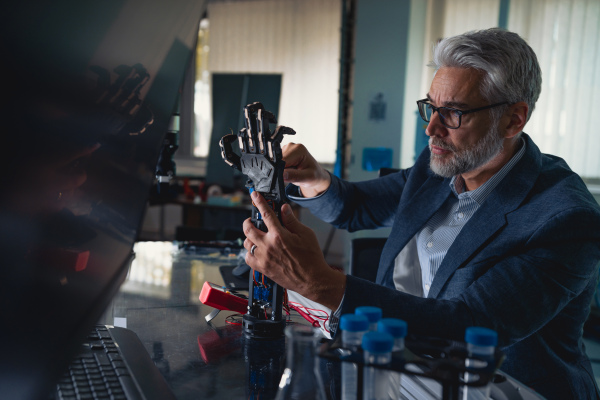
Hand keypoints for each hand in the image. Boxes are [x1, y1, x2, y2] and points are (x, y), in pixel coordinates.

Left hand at [243, 191, 345, 309]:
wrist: (312, 280)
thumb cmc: (311, 258)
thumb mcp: (306, 234)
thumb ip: (292, 220)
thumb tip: (284, 208)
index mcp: (279, 235)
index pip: (266, 214)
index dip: (259, 202)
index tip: (255, 195)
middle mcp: (268, 246)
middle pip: (248, 228)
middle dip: (248, 221)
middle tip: (251, 220)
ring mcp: (263, 258)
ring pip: (246, 243)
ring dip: (249, 237)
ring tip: (256, 236)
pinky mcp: (262, 269)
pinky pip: (247, 258)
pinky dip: (249, 252)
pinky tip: (256, 250)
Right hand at [282, 143, 330, 197]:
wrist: (316, 174)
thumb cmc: (314, 174)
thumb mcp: (308, 177)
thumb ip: (295, 176)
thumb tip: (282, 174)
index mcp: (298, 149)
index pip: (282, 161)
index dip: (283, 171)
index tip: (289, 176)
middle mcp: (291, 146)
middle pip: (278, 161)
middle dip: (284, 170)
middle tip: (295, 173)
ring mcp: (287, 149)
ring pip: (277, 162)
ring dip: (283, 169)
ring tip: (294, 170)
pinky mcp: (284, 153)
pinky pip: (277, 163)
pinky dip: (283, 168)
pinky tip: (292, 168)